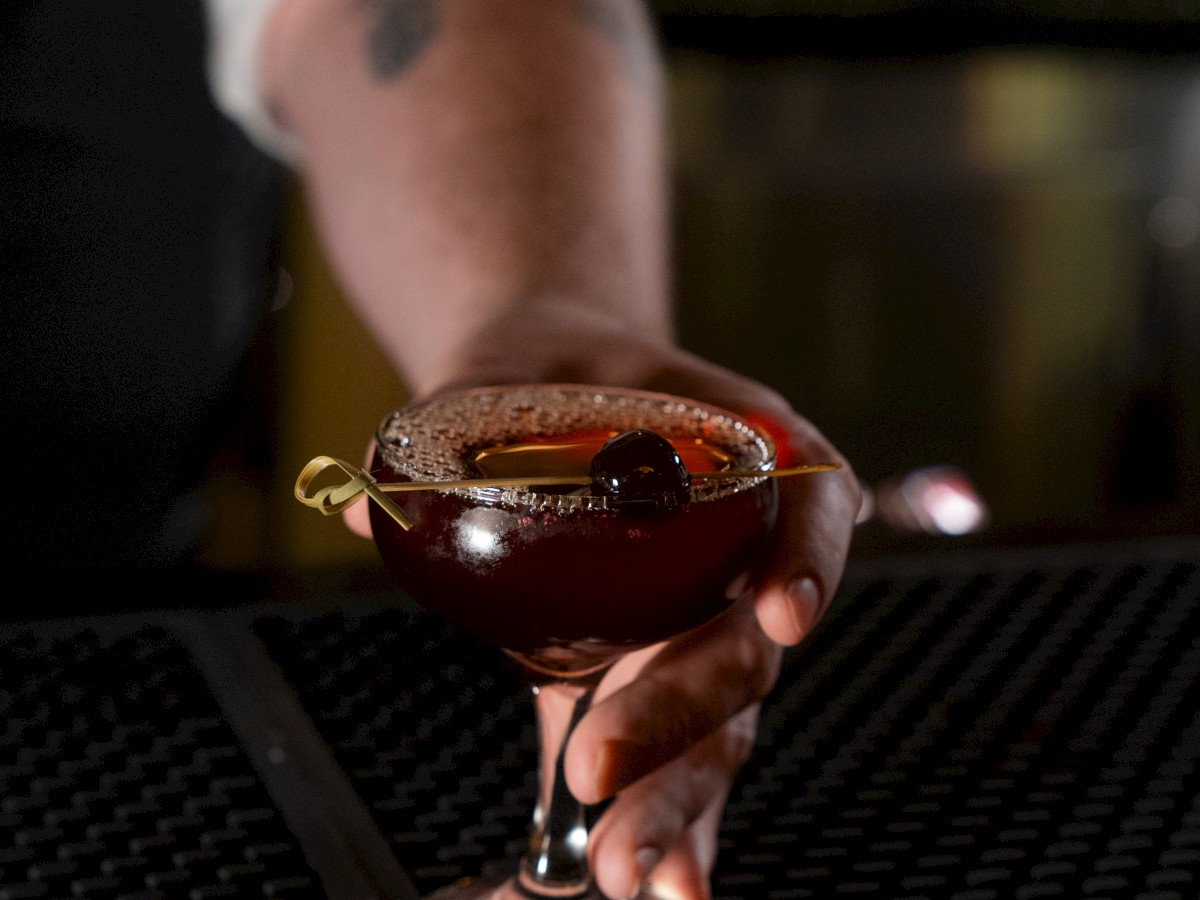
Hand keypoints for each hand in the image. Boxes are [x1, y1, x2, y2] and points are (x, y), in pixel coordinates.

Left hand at [344, 304, 860, 898]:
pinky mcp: (663, 676)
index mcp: (743, 458)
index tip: (776, 617)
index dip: (807, 560)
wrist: (558, 385)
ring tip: (628, 873)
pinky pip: (682, 752)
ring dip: (679, 800)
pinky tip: (645, 883)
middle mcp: (741, 554)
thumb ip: (451, 427)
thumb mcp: (511, 379)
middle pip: (744, 644)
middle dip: (682, 714)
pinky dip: (670, 819)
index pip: (809, 504)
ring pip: (721, 723)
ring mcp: (705, 626)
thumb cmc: (558, 376)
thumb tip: (359, 502)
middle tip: (602, 768)